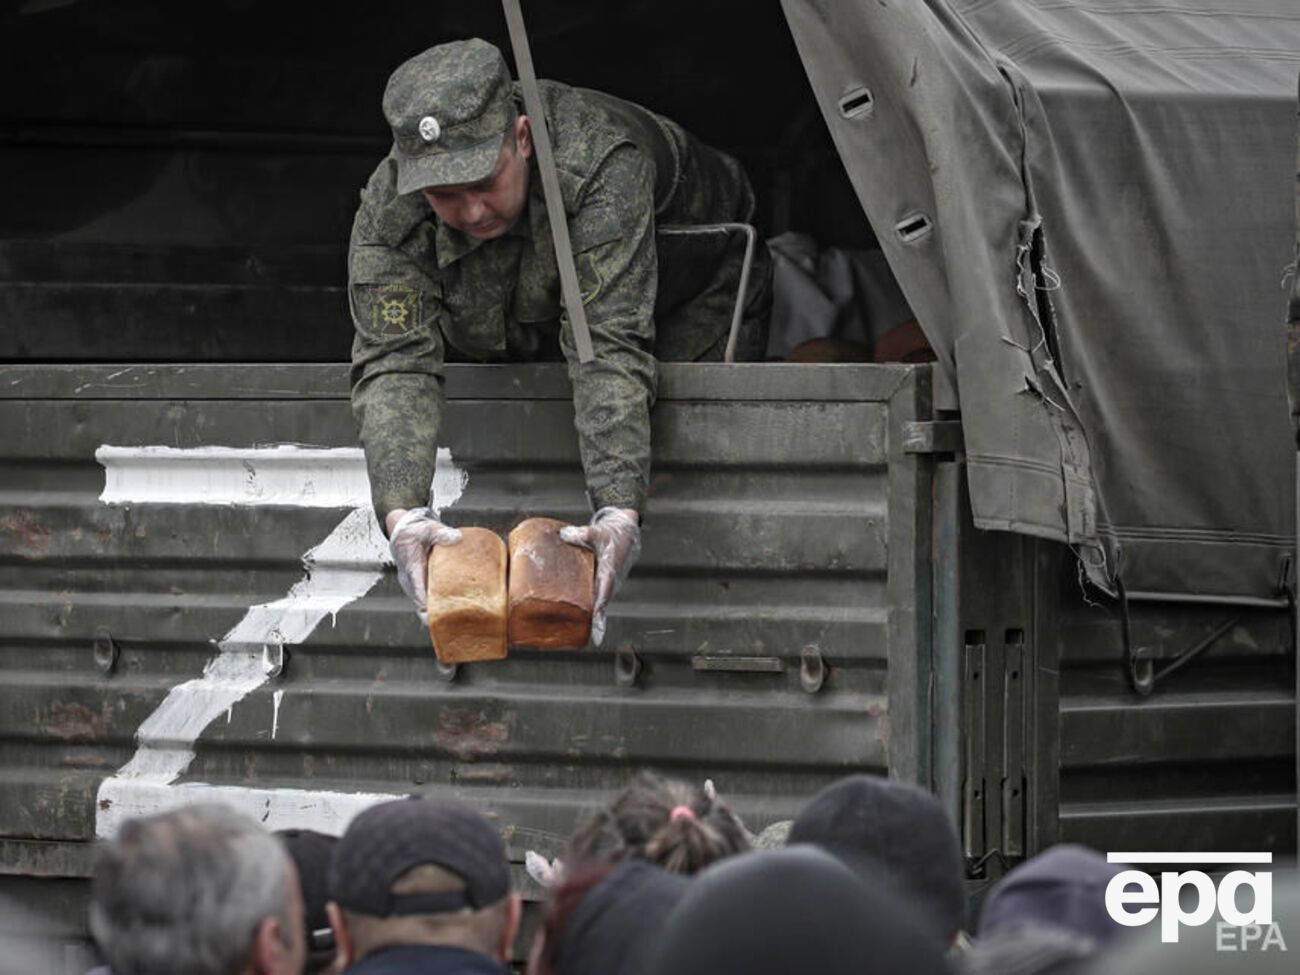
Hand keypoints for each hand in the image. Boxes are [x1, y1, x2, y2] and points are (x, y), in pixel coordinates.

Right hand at [387, 507, 461, 622]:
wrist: (403, 531)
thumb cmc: (414, 532)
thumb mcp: (427, 529)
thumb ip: (441, 533)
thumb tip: (457, 537)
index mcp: (412, 568)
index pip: (417, 590)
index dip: (425, 603)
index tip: (434, 614)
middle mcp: (411, 580)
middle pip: (421, 603)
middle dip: (434, 615)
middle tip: (450, 624)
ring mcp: (414, 584)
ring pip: (423, 603)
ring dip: (435, 612)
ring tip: (454, 621)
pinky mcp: (420, 584)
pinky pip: (427, 598)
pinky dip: (436, 605)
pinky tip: (452, 609)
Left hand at [560, 507, 640, 645]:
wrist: (627, 534)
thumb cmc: (614, 535)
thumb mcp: (598, 532)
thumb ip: (581, 534)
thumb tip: (563, 535)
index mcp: (609, 574)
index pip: (604, 598)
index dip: (599, 614)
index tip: (596, 629)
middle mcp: (608, 583)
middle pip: (598, 607)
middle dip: (590, 622)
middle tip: (579, 635)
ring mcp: (605, 585)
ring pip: (595, 603)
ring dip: (587, 616)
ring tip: (573, 630)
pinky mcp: (600, 583)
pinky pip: (592, 597)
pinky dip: (584, 606)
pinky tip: (570, 612)